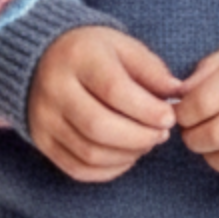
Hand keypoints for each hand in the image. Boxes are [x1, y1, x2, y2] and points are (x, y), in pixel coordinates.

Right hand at [28, 27, 180, 182]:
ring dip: (128, 155)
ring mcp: (44, 118)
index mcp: (78, 57)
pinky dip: (109, 170)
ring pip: (90, 153)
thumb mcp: (124, 47)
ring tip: (146, 143)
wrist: (44, 59)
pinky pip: (78, 169)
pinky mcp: (42, 141)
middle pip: (99, 127)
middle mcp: (54, 88)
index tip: (169, 118)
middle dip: (140, 137)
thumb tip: (177, 94)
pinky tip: (126, 156)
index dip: (147, 110)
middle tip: (161, 135)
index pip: (114, 90)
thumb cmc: (94, 54)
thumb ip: (151, 70)